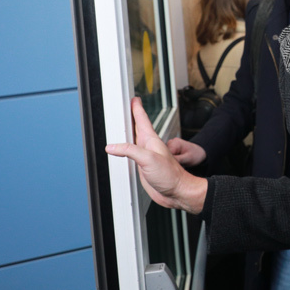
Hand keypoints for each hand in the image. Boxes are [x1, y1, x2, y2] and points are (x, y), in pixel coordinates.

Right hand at [105, 97, 206, 213]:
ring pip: (134, 141)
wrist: (177, 191)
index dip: (137, 108)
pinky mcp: (144, 167)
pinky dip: (126, 150)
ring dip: (129, 133)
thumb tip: (112, 147)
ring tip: (124, 125)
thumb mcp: (148, 159)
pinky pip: (132, 155)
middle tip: (128, 108)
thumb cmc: (170, 175)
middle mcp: (148, 146)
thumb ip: (130, 151)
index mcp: (151, 140)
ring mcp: (146, 156)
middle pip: (138, 128)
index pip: (142, 119)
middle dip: (132, 117)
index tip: (134, 98)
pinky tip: (124, 151)